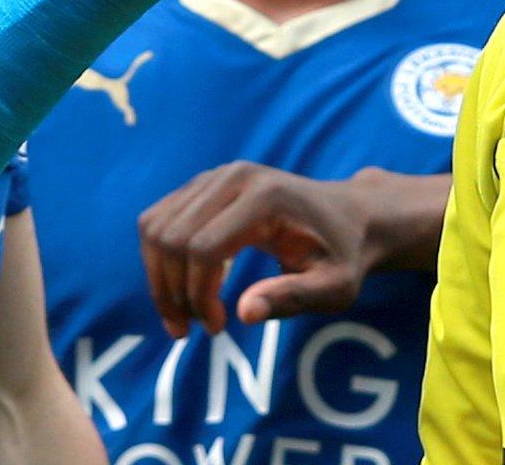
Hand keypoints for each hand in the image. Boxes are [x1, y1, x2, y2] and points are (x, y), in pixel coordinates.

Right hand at [137, 162, 381, 337]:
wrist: (349, 215)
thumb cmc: (343, 255)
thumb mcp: (334, 287)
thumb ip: (292, 298)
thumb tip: (244, 313)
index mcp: (265, 198)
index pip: (203, 248)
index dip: (199, 296)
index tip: (217, 328)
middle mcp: (233, 177)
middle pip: (171, 238)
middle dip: (172, 291)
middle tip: (192, 329)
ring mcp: (214, 175)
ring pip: (155, 228)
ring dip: (159, 278)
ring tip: (185, 314)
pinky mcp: (203, 183)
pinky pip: (159, 220)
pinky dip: (159, 259)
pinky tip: (185, 287)